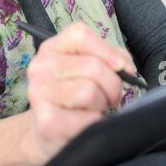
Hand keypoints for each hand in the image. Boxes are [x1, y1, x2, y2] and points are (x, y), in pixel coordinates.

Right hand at [23, 22, 135, 165]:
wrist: (49, 130)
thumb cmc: (75, 95)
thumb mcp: (89, 69)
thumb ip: (111, 58)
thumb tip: (126, 68)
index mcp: (52, 47)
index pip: (80, 35)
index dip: (107, 51)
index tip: (121, 68)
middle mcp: (40, 66)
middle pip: (92, 66)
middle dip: (112, 86)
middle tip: (109, 97)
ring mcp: (39, 92)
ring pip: (89, 91)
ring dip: (101, 104)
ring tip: (94, 108)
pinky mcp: (45, 121)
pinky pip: (87, 118)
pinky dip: (95, 121)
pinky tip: (85, 123)